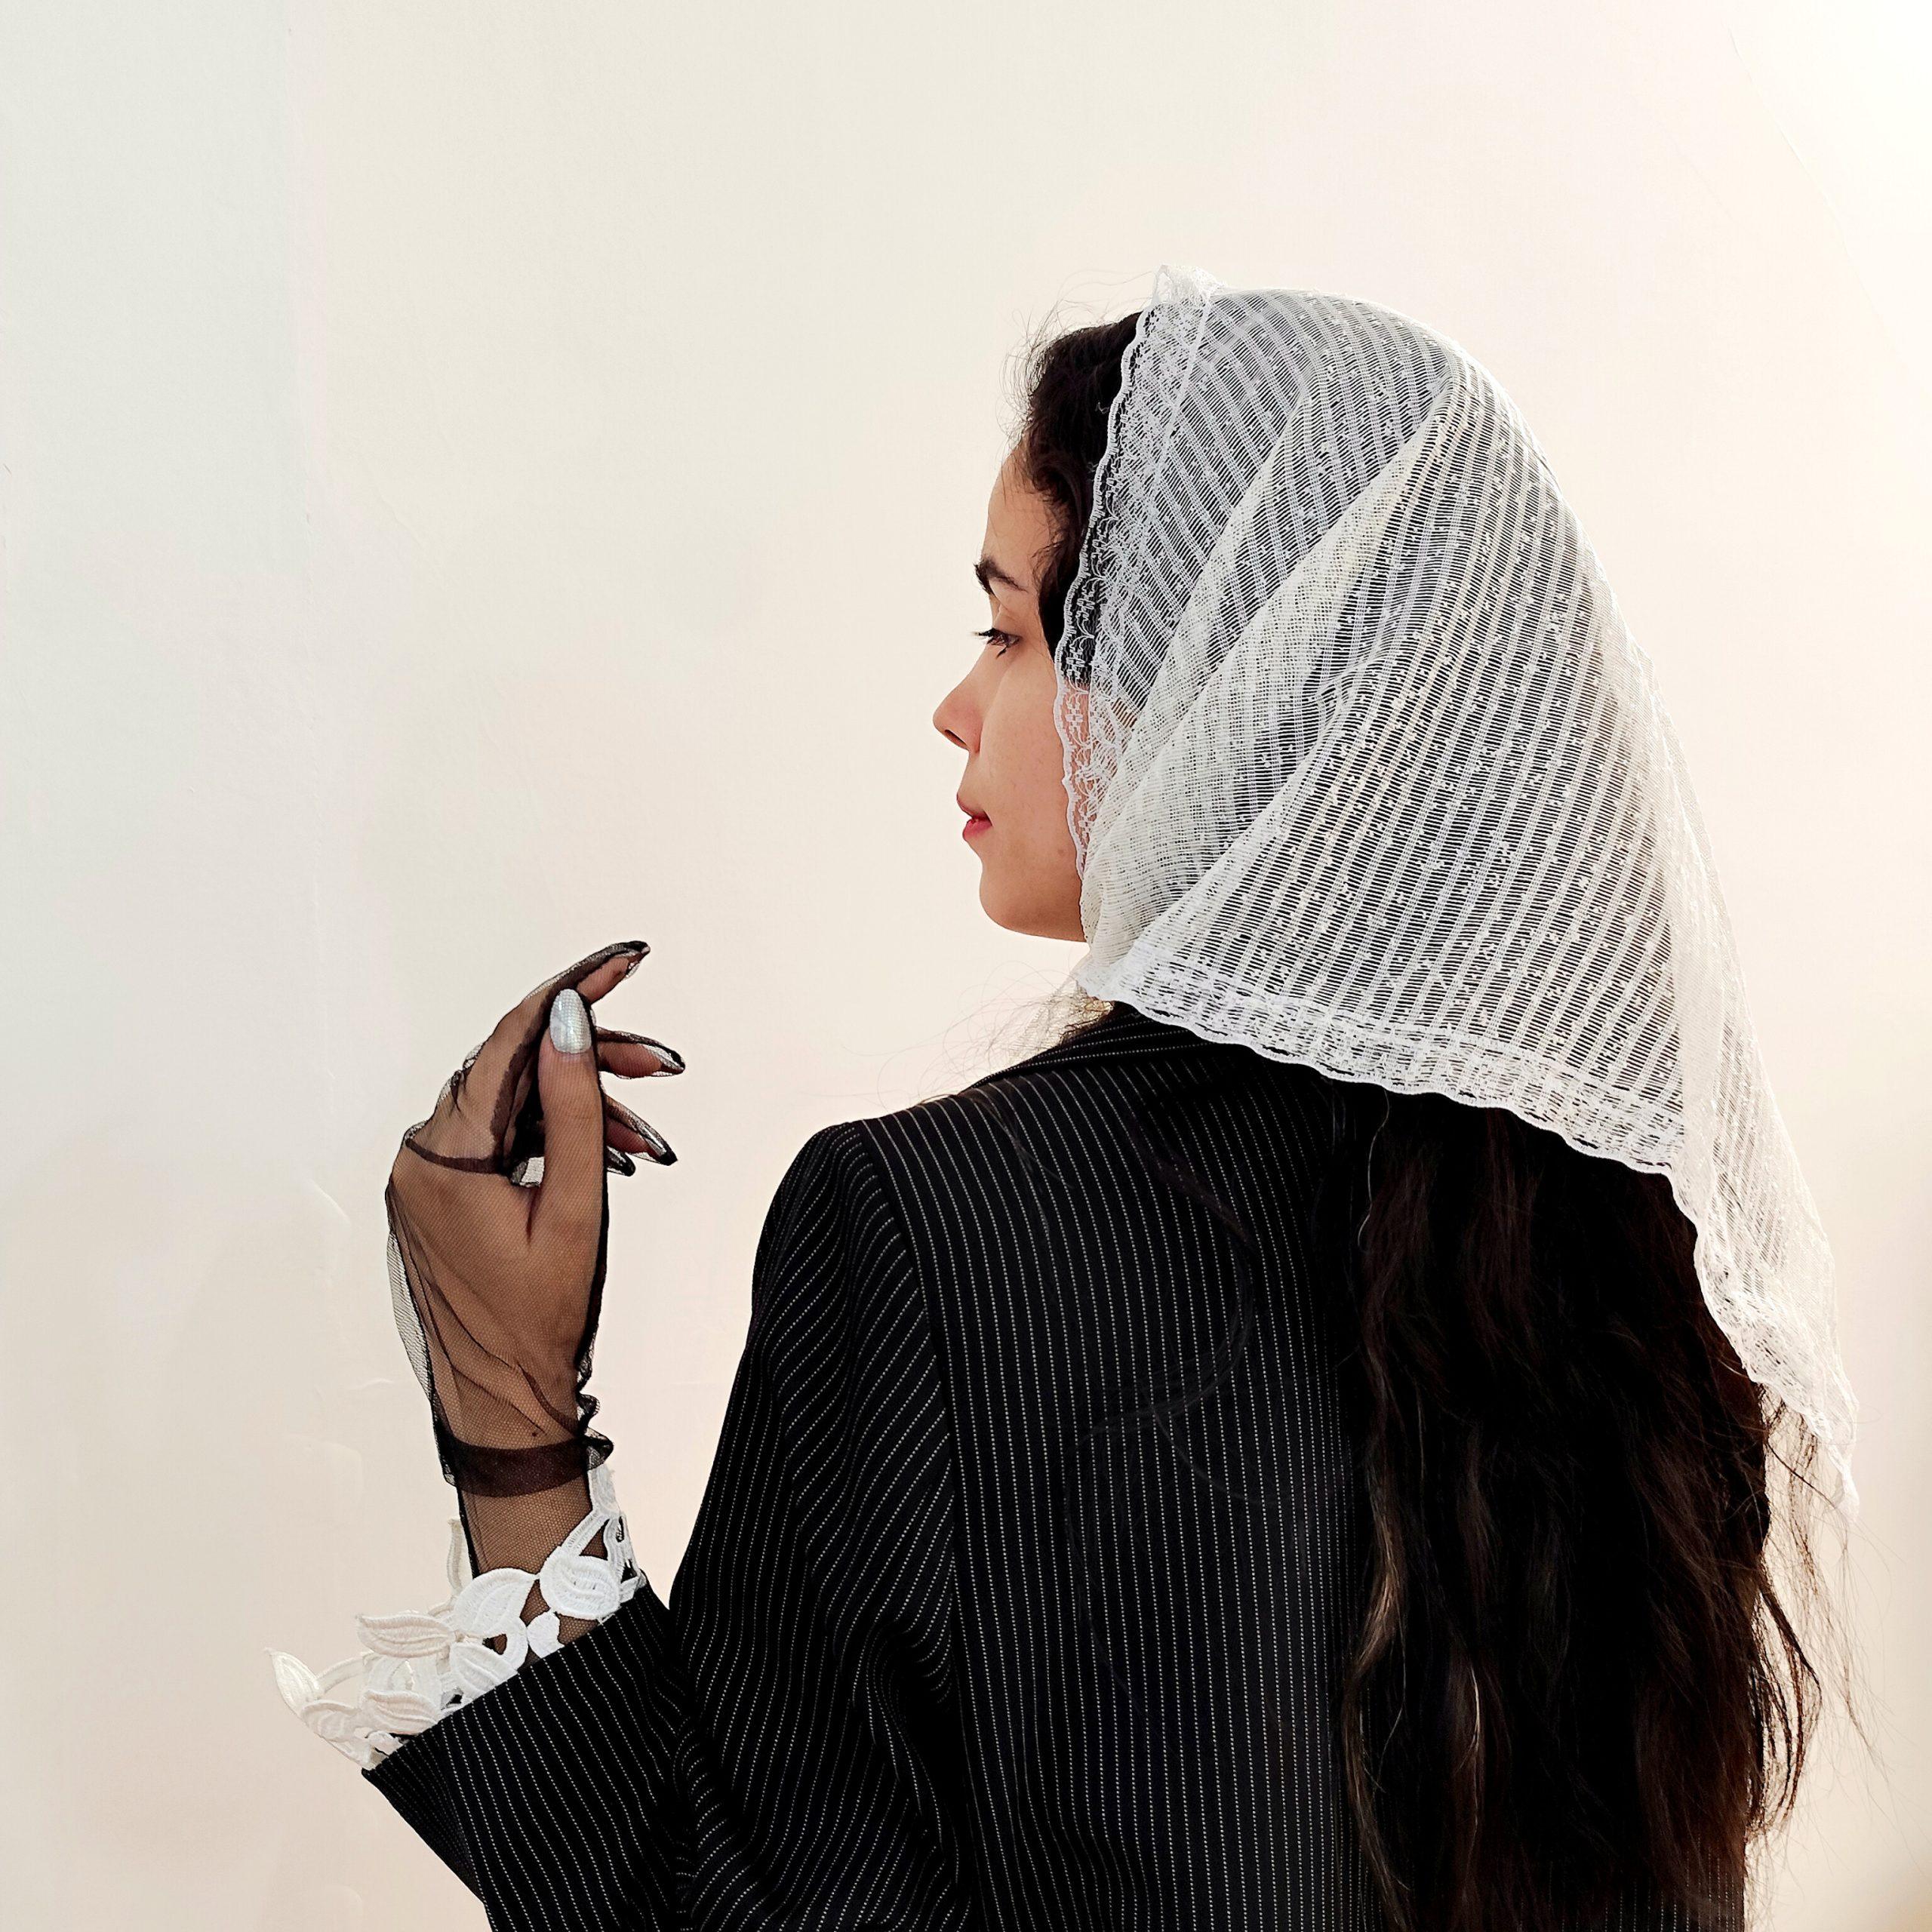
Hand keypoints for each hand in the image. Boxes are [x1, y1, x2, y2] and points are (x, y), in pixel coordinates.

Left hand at [384, 939, 682, 1482]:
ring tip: (647, 1139)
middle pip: (516, 1070)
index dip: (573, 990)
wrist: (506, 1404)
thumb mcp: (573, 1208)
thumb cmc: (538, 1324)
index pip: (511, 1040)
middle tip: (663, 1067)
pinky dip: (558, 1138)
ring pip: (517, 1105)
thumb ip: (572, 1106)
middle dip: (594, 1062)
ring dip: (584, 1107)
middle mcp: (422, 1156)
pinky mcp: (446, 1194)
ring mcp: (430, 1176)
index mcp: (441, 1157)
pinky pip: (506, 1139)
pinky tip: (610, 1155)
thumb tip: (567, 1020)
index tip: (625, 960)